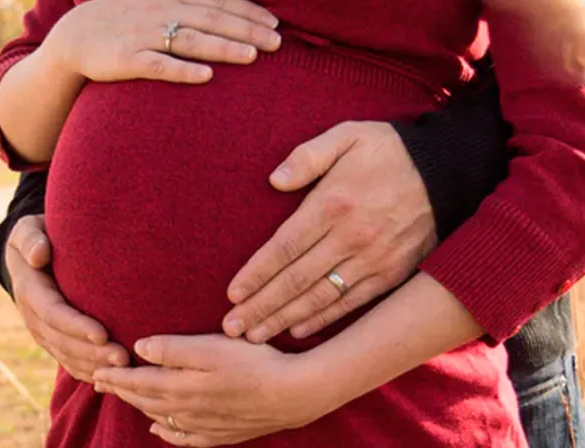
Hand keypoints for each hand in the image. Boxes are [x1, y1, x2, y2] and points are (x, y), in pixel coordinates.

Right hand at [6, 215, 129, 381]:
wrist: (32, 253)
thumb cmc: (38, 236)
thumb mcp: (27, 230)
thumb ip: (31, 238)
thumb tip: (39, 255)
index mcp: (30, 290)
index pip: (53, 313)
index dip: (76, 326)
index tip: (102, 334)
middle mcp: (34, 317)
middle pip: (63, 342)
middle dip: (93, 353)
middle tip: (123, 358)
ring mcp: (44, 332)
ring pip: (68, 356)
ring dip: (95, 365)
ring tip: (125, 369)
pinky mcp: (55, 340)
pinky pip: (70, 361)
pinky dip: (89, 372)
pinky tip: (113, 378)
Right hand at [44, 0, 281, 83]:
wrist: (75, 36)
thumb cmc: (124, 22)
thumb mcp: (156, 6)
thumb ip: (188, 9)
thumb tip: (224, 15)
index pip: (216, 1)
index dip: (247, 11)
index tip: (275, 23)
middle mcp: (160, 13)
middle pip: (210, 19)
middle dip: (246, 30)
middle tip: (277, 43)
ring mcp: (142, 36)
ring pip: (189, 40)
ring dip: (222, 47)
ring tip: (252, 56)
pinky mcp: (126, 60)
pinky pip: (158, 66)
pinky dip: (182, 70)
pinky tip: (206, 77)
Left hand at [93, 335, 333, 446]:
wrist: (290, 395)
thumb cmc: (252, 363)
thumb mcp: (211, 347)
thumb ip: (173, 349)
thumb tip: (139, 349)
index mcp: (180, 386)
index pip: (138, 382)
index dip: (115, 377)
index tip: (96, 371)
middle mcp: (186, 409)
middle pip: (144, 400)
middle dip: (120, 390)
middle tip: (99, 382)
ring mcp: (203, 424)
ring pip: (160, 417)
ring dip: (138, 407)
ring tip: (123, 399)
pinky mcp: (220, 432)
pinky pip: (183, 437)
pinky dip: (166, 432)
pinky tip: (159, 429)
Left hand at [223, 121, 437, 342]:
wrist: (449, 170)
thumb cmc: (390, 151)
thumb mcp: (348, 136)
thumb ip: (308, 156)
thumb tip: (274, 180)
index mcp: (333, 204)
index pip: (284, 247)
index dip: (256, 274)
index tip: (232, 293)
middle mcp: (351, 237)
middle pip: (296, 280)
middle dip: (261, 306)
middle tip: (232, 326)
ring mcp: (373, 259)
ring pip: (320, 297)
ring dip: (284, 318)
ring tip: (255, 335)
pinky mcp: (392, 273)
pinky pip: (352, 303)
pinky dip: (324, 319)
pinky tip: (298, 330)